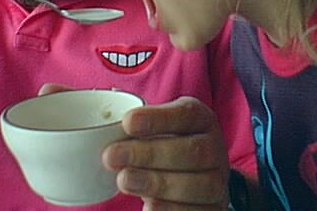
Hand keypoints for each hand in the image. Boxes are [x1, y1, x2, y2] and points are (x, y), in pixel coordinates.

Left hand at [103, 96, 229, 210]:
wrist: (193, 178)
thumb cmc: (166, 146)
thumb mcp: (156, 128)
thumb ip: (136, 126)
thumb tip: (99, 123)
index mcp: (201, 119)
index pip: (187, 114)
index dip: (159, 119)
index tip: (127, 122)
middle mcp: (215, 148)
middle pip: (193, 151)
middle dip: (150, 154)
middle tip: (112, 156)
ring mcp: (218, 181)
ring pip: (200, 185)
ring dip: (158, 183)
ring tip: (124, 180)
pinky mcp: (214, 209)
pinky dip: (170, 210)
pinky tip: (147, 207)